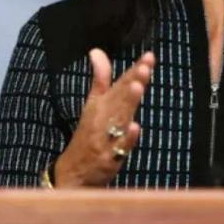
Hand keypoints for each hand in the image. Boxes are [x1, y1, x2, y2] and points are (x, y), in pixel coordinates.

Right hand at [53, 48, 155, 186]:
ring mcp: (106, 138)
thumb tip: (97, 51)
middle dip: (133, 81)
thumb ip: (100, 78)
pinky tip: (135, 127)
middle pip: (121, 98)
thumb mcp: (92, 105)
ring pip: (120, 118)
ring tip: (138, 86)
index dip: (135, 70)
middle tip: (145, 67)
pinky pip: (120, 148)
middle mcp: (103, 118)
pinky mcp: (109, 158)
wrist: (73, 172)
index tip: (149, 57)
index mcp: (101, 104)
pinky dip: (127, 138)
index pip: (120, 83)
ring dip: (128, 103)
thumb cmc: (87, 135)